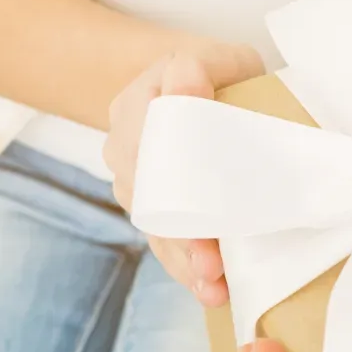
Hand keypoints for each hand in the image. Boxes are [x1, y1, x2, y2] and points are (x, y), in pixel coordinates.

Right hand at [104, 43, 264, 305]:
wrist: (200, 88)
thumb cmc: (222, 77)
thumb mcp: (222, 59)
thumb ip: (202, 66)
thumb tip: (185, 82)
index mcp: (142, 96)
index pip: (147, 129)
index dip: (168, 164)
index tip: (194, 191)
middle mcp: (128, 140)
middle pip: (149, 190)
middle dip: (180, 230)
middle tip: (210, 261)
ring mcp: (136, 179)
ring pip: (154, 223)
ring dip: (184, 259)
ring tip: (214, 287)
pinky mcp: (152, 209)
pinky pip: (163, 242)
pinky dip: (186, 268)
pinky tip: (210, 292)